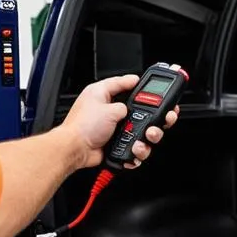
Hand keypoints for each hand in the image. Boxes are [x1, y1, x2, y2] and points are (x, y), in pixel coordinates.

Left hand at [61, 74, 179, 169]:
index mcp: (104, 96)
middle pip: (139, 111)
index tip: (151, 87)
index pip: (125, 85)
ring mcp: (114, 129)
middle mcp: (110, 111)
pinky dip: (137, 152)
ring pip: (140, 132)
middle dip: (152, 117)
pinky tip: (134, 150)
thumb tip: (132, 109)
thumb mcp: (108, 107)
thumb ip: (125, 105)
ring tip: (144, 139)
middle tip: (161, 119)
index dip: (139, 85)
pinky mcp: (116, 144)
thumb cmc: (83, 126)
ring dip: (146, 138)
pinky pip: (134, 148)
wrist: (76, 149)